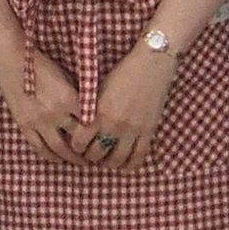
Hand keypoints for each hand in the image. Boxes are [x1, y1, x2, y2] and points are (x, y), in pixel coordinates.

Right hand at [0, 46, 90, 166]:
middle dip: (87, 151)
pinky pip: (38, 147)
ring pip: (58, 148)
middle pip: (76, 140)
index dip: (98, 133)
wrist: (12, 61)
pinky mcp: (24, 125)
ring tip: (79, 162)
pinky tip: (57, 159)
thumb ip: (76, 96)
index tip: (104, 140)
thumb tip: (89, 111)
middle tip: (95, 157)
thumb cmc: (41, 64)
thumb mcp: (65, 77)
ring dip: (70, 158)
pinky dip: (49, 156)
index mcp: (67, 99)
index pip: (89, 123)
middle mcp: (54, 114)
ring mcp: (38, 122)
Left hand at [73, 42, 177, 172]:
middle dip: (90, 156)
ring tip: (105, 160)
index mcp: (99, 112)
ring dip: (108, 163)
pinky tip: (123, 166)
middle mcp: (114, 124)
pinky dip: (128, 165)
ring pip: (116, 159)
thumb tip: (83, 125)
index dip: (76, 146)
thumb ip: (92, 108)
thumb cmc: (124, 71)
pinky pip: (137, 157)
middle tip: (90, 154)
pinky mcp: (148, 132)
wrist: (152, 63)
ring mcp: (133, 130)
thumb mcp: (101, 88)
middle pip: (96, 154)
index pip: (80, 141)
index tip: (77, 145)